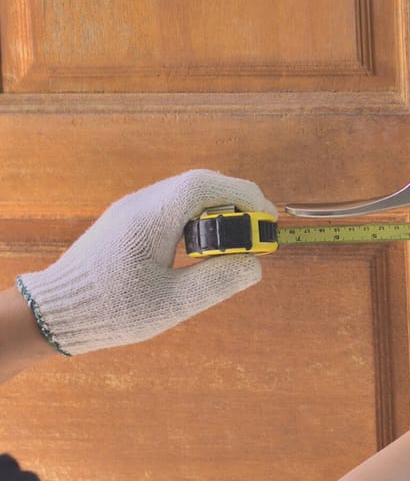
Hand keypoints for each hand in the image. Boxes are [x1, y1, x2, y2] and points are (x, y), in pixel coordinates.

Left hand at [16, 169, 276, 355]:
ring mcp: (132, 209)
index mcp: (150, 220)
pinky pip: (172, 204)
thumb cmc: (112, 310)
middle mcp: (141, 204)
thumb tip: (254, 265)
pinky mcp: (128, 220)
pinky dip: (198, 215)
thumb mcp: (171, 304)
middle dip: (237, 200)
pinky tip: (205, 244)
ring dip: (218, 208)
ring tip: (237, 239)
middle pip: (200, 184)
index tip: (267, 218)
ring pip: (186, 192)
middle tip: (259, 229)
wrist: (55, 311)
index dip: (244, 195)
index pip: (205, 186)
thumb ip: (217, 282)